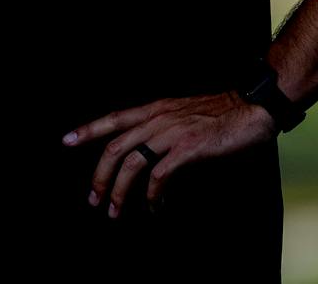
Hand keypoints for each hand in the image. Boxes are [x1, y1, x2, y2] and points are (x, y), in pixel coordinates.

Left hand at [62, 91, 277, 217]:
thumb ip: (160, 128)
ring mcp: (172, 133)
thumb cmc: (219, 115)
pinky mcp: (188, 149)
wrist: (252, 108)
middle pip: (115, 147)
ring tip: (115, 210)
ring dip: (119, 190)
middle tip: (93, 199)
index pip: (113, 118)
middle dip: (99, 175)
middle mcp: (158, 118)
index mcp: (154, 109)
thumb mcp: (181, 114)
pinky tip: (154, 207)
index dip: (88, 129)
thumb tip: (142, 153)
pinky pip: (159, 176)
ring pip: (132, 163)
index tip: (66, 141)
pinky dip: (152, 195)